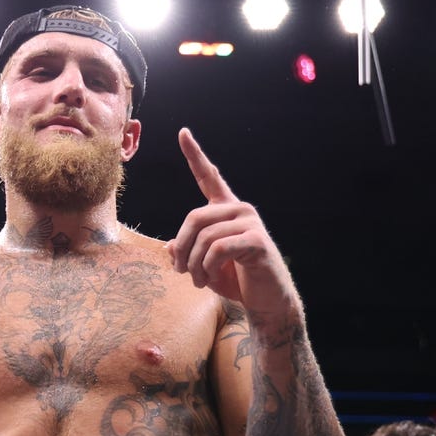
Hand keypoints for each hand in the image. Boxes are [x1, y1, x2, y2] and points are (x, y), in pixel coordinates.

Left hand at [167, 128, 295, 313]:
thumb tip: (169, 246)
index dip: (194, 155)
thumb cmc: (235, 280)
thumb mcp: (202, 266)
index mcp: (226, 210)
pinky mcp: (256, 240)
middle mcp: (239, 210)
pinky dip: (207, 267)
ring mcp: (250, 223)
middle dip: (182, 248)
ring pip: (204, 237)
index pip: (208, 177)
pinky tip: (209, 279)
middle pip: (194, 217)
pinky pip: (217, 249)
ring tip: (198, 281)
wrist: (265, 302)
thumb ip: (186, 252)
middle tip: (180, 271)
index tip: (183, 133)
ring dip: (194, 265)